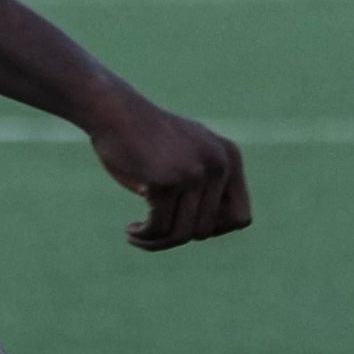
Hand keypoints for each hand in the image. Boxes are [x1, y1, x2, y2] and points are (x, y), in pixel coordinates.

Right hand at [81, 88, 251, 251]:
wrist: (113, 111)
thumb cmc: (144, 140)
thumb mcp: (186, 158)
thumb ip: (206, 188)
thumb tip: (211, 231)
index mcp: (230, 157)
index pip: (240, 218)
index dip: (214, 229)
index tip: (183, 222)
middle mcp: (219, 163)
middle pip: (207, 230)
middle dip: (177, 236)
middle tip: (153, 230)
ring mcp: (195, 171)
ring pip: (182, 234)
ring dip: (158, 241)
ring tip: (138, 234)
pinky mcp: (168, 180)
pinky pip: (159, 228)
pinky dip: (144, 236)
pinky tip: (131, 230)